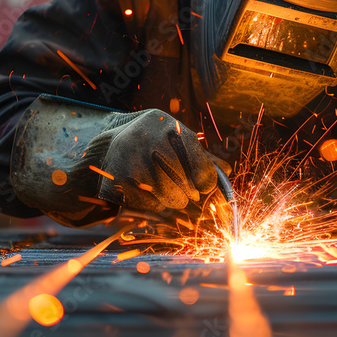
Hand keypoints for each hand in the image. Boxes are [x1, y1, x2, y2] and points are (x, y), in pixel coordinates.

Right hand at [10, 97, 229, 226]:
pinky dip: (150, 207)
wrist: (110, 142)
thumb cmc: (154, 143)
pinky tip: (146, 193)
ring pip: (165, 203)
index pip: (202, 170)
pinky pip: (145, 209)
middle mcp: (147, 142)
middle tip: (182, 192)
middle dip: (187, 196)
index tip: (202, 187)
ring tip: (163, 191)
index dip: (206, 184)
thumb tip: (226, 174)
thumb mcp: (178, 140)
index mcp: (168, 128)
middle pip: (184, 192)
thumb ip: (203, 157)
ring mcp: (128, 163)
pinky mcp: (114, 183)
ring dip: (169, 203)